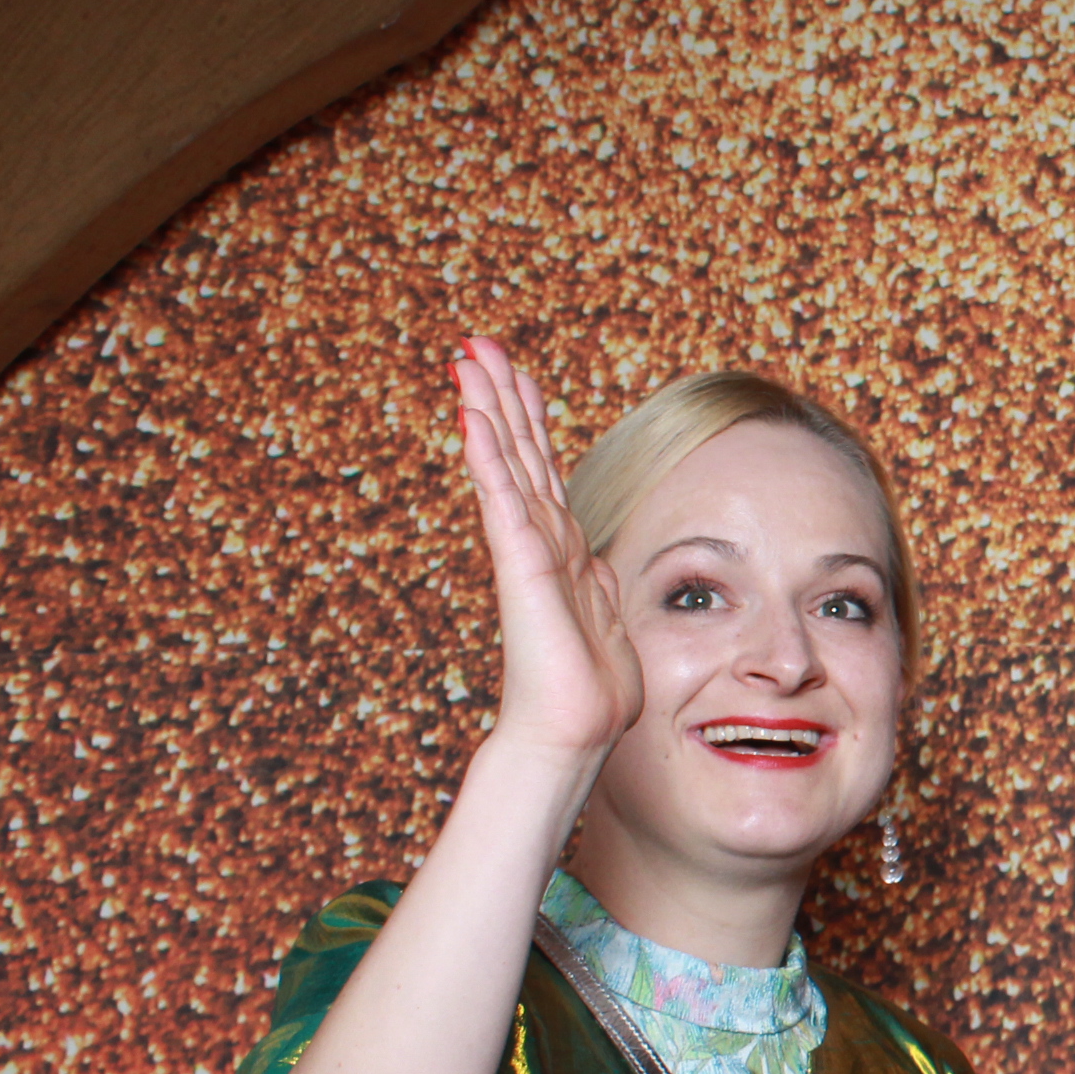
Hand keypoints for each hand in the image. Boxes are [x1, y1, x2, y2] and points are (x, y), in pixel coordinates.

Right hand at [452, 337, 641, 763]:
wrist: (573, 730)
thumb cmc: (591, 688)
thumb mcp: (605, 616)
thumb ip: (595, 579)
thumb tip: (594, 557)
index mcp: (561, 548)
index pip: (543, 469)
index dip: (530, 420)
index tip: (517, 372)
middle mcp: (540, 541)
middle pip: (519, 453)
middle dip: (501, 395)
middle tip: (478, 343)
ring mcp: (526, 551)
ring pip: (508, 465)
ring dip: (490, 409)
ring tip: (469, 360)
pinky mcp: (521, 568)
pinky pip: (504, 501)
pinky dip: (490, 458)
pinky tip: (473, 418)